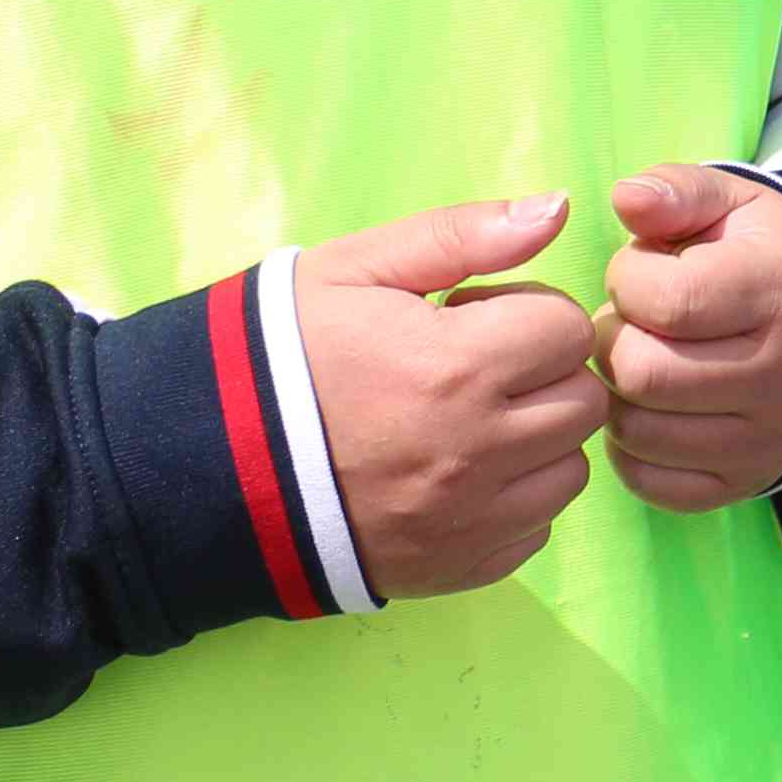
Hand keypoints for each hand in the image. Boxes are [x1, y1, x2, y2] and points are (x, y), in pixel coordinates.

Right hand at [295, 193, 608, 599]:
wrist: (198, 465)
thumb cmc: (278, 354)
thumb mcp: (356, 269)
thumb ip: (463, 233)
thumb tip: (556, 211)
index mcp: (458, 368)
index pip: (568, 329)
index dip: (525, 314)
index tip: (473, 321)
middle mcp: (476, 453)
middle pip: (583, 401)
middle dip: (542, 374)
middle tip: (475, 369)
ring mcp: (466, 522)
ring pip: (569, 471)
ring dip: (537, 441)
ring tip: (467, 423)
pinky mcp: (453, 571)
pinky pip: (534, 533)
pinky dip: (511, 504)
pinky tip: (454, 478)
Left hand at [591, 164, 781, 510]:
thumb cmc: (751, 256)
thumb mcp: (728, 203)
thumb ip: (676, 190)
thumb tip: (625, 198)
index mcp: (781, 293)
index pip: (664, 301)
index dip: (628, 279)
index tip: (643, 272)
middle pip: (641, 374)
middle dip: (615, 341)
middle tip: (632, 323)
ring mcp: (766, 439)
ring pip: (635, 432)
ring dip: (619, 394)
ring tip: (642, 360)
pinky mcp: (743, 483)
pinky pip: (648, 481)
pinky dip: (631, 447)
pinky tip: (651, 406)